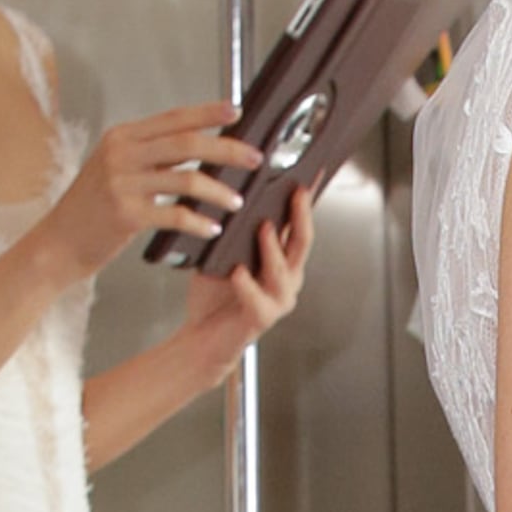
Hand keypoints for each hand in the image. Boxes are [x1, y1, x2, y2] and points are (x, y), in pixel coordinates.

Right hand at [43, 102, 257, 280]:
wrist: (58, 243)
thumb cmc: (91, 210)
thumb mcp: (115, 170)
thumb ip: (149, 155)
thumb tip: (196, 148)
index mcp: (122, 137)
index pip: (173, 118)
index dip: (208, 113)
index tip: (236, 112)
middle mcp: (121, 153)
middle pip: (187, 143)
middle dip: (227, 149)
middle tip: (254, 159)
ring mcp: (122, 183)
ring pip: (186, 179)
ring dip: (218, 191)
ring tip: (236, 201)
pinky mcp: (126, 214)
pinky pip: (175, 214)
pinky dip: (199, 221)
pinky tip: (212, 227)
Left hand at [181, 184, 313, 372]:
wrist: (203, 337)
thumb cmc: (215, 296)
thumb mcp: (223, 253)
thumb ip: (233, 230)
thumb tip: (230, 193)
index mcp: (281, 260)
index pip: (298, 224)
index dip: (306, 200)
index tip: (309, 173)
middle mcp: (286, 279)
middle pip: (301, 243)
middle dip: (300, 216)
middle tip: (295, 192)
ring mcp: (277, 300)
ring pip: (283, 271)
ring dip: (274, 248)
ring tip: (264, 227)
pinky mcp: (260, 319)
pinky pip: (257, 300)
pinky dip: (247, 285)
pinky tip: (238, 272)